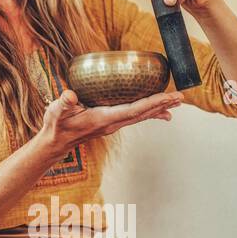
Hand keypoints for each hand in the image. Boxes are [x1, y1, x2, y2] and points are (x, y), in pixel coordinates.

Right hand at [36, 88, 182, 158]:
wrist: (56, 142)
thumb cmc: (56, 125)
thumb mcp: (57, 111)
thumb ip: (64, 103)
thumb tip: (70, 95)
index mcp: (103, 118)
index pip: (133, 110)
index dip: (152, 103)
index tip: (168, 97)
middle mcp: (113, 123)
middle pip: (143, 113)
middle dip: (162, 104)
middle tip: (181, 97)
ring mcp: (114, 124)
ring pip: (142, 116)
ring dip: (159, 108)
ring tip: (177, 102)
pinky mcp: (112, 122)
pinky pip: (135, 116)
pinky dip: (150, 112)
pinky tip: (162, 112)